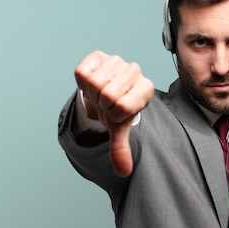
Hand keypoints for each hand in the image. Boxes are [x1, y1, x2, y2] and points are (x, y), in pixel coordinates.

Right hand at [74, 50, 154, 176]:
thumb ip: (121, 149)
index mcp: (146, 89)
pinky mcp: (98, 55)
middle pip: (107, 95)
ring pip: (94, 83)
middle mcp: (135, 71)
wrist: (105, 90)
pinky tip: (91, 82)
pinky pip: (82, 73)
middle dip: (101, 105)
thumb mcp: (119, 128)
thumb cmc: (116, 109)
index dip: (113, 115)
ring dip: (91, 93)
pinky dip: (82, 82)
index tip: (116, 113)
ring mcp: (117, 61)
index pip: (122, 107)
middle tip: (105, 103)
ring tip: (99, 93)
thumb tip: (124, 172)